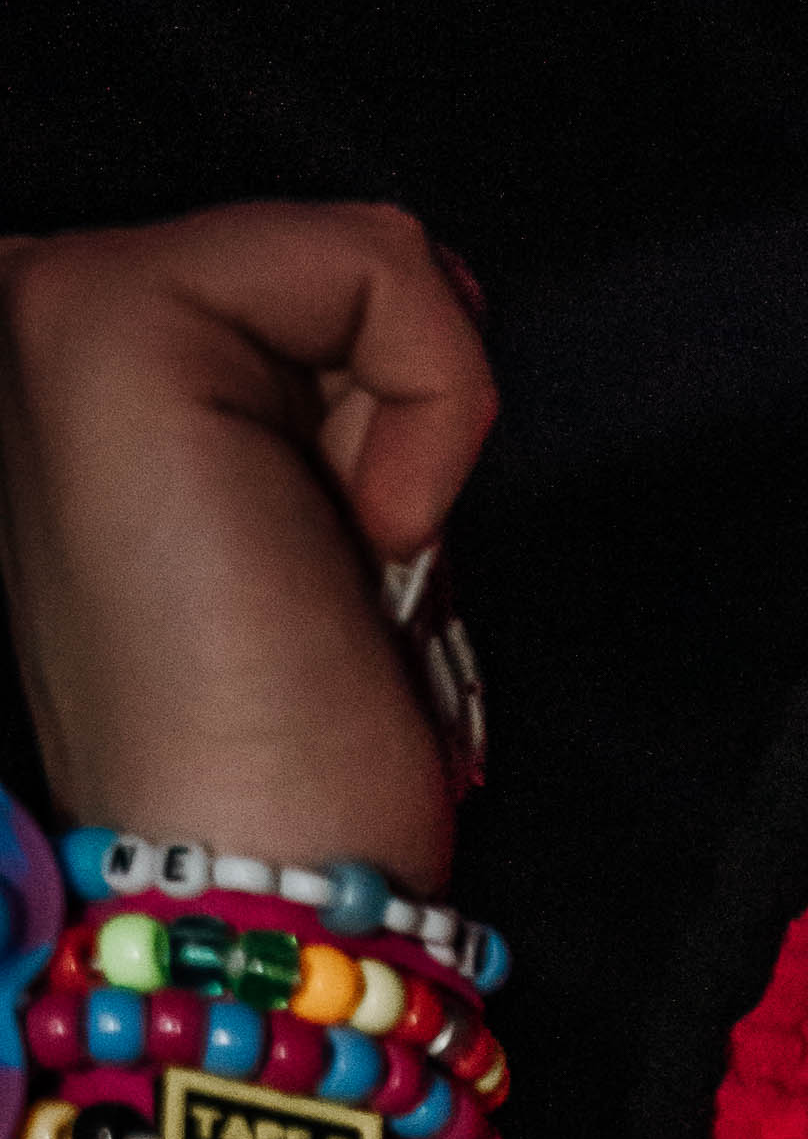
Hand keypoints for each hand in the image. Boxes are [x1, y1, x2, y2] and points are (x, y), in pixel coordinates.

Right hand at [0, 202, 492, 882]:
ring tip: (336, 565)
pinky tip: (362, 536)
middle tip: (333, 575)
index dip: (390, 416)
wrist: (255, 880)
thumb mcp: (333, 518)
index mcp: (85, 379)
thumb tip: (430, 284)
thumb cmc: (298, 755)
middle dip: (400, 422)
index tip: (343, 564)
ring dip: (416, 434)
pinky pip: (381, 263)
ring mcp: (50, 302)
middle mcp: (38, 319)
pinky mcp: (101, 313)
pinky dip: (438, 408)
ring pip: (369, 258)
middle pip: (343, 270)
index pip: (314, 291)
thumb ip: (346, 384)